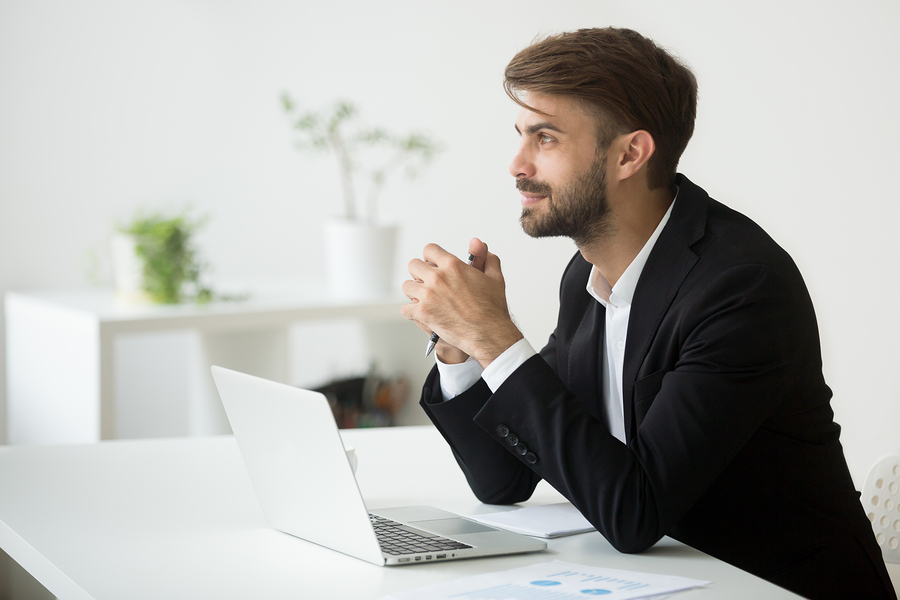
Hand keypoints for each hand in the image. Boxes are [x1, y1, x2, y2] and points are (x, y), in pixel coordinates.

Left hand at [401, 237, 522, 367]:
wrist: (488, 333)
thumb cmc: (492, 308)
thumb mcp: (494, 277)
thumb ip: (485, 257)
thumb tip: (477, 243)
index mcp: (453, 265)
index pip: (429, 250)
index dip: (431, 257)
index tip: (433, 265)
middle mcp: (437, 277)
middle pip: (413, 265)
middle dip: (419, 273)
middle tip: (427, 283)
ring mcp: (428, 295)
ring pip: (407, 286)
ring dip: (414, 292)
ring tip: (423, 299)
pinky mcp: (423, 313)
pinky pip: (405, 309)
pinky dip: (411, 312)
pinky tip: (420, 314)